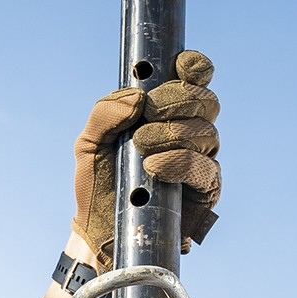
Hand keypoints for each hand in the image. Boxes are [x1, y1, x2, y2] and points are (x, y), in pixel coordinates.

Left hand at [70, 51, 221, 266]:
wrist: (98, 232)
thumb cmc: (97, 185)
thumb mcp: (88, 145)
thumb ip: (104, 115)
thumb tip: (136, 97)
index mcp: (167, 113)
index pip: (193, 80)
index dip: (194, 67)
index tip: (181, 65)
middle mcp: (190, 133)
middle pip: (206, 101)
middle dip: (178, 99)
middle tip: (149, 113)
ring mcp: (201, 161)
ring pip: (208, 132)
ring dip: (173, 132)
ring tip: (141, 146)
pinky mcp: (205, 191)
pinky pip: (205, 168)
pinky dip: (180, 162)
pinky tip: (155, 166)